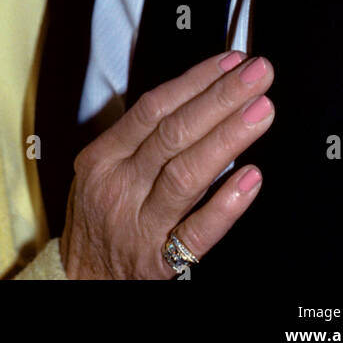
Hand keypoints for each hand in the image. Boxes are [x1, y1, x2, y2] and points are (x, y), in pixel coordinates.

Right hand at [59, 50, 273, 278]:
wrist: (81, 279)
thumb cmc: (98, 216)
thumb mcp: (101, 169)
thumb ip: (139, 138)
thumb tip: (197, 96)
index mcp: (103, 157)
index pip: (154, 108)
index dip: (195, 81)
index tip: (230, 62)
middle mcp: (120, 186)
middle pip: (174, 134)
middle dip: (220, 98)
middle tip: (257, 75)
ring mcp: (140, 225)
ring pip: (186, 176)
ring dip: (228, 139)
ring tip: (262, 111)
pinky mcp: (159, 262)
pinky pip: (197, 233)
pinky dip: (225, 206)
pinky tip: (251, 179)